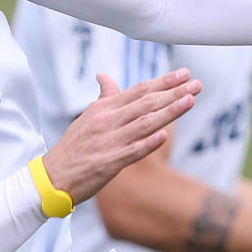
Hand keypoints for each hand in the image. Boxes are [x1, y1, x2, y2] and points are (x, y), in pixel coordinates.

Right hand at [42, 69, 200, 202]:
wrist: (54, 176)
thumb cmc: (74, 146)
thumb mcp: (87, 117)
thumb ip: (103, 98)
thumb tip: (105, 76)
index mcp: (103, 108)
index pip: (139, 90)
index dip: (163, 81)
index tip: (184, 74)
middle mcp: (107, 121)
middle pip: (146, 103)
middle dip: (174, 93)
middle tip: (197, 84)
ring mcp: (108, 141)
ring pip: (144, 123)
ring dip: (169, 112)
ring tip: (189, 101)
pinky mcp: (108, 163)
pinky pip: (132, 151)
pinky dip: (148, 143)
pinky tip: (164, 135)